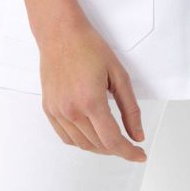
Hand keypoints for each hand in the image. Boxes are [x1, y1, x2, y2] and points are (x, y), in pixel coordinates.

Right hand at [38, 17, 146, 158]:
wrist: (61, 35)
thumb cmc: (90, 48)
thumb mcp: (119, 74)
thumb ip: (130, 107)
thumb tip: (137, 134)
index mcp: (91, 102)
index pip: (112, 140)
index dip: (128, 152)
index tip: (140, 155)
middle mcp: (72, 111)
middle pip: (97, 145)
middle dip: (117, 149)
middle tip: (131, 144)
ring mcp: (57, 112)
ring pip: (81, 144)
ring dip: (100, 147)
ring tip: (114, 140)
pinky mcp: (49, 110)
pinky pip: (66, 137)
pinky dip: (81, 141)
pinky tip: (92, 134)